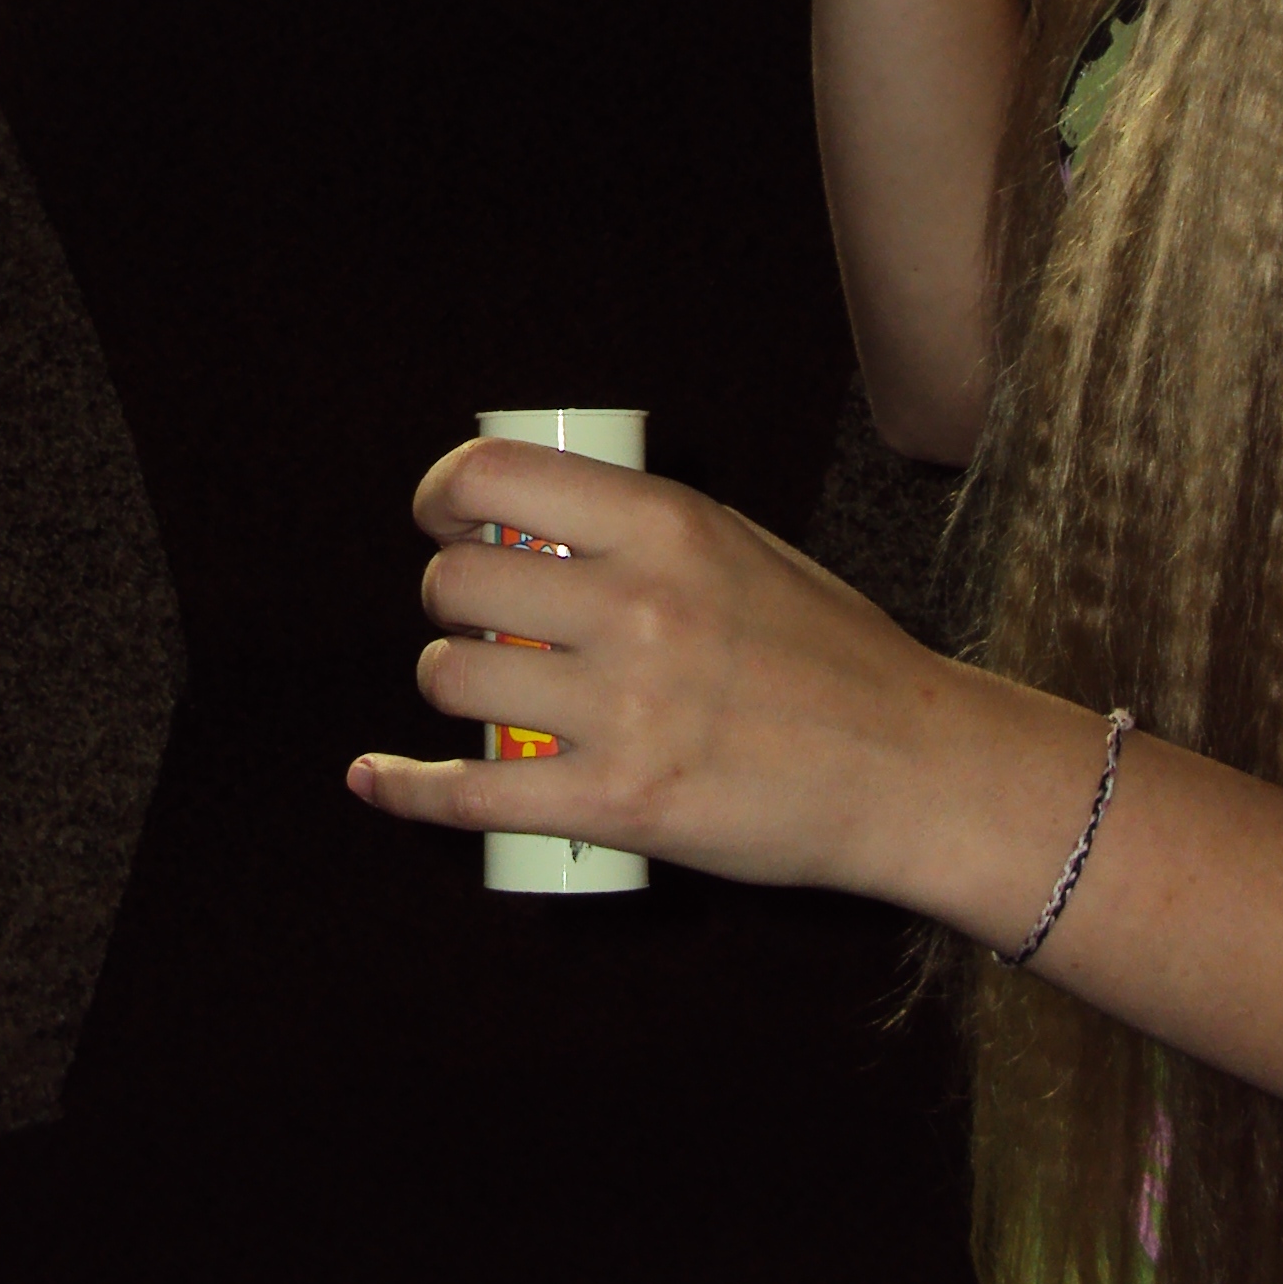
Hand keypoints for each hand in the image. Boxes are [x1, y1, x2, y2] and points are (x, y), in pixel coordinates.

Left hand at [344, 434, 946, 895]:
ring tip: (484, 691)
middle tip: (482, 621)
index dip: (442, 497)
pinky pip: (469, 793)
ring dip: (449, 684)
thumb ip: (642, 530)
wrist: (908, 768)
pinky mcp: (617, 805)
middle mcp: (636, 609)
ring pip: (452, 679)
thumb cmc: (830, 656)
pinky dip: (405, 789)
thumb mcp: (741, 547)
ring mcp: (623, 712)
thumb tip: (529, 517)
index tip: (441, 520)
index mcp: (666, 527)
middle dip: (449, 601)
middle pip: (456, 583)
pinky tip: (374, 779)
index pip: (494, 478)